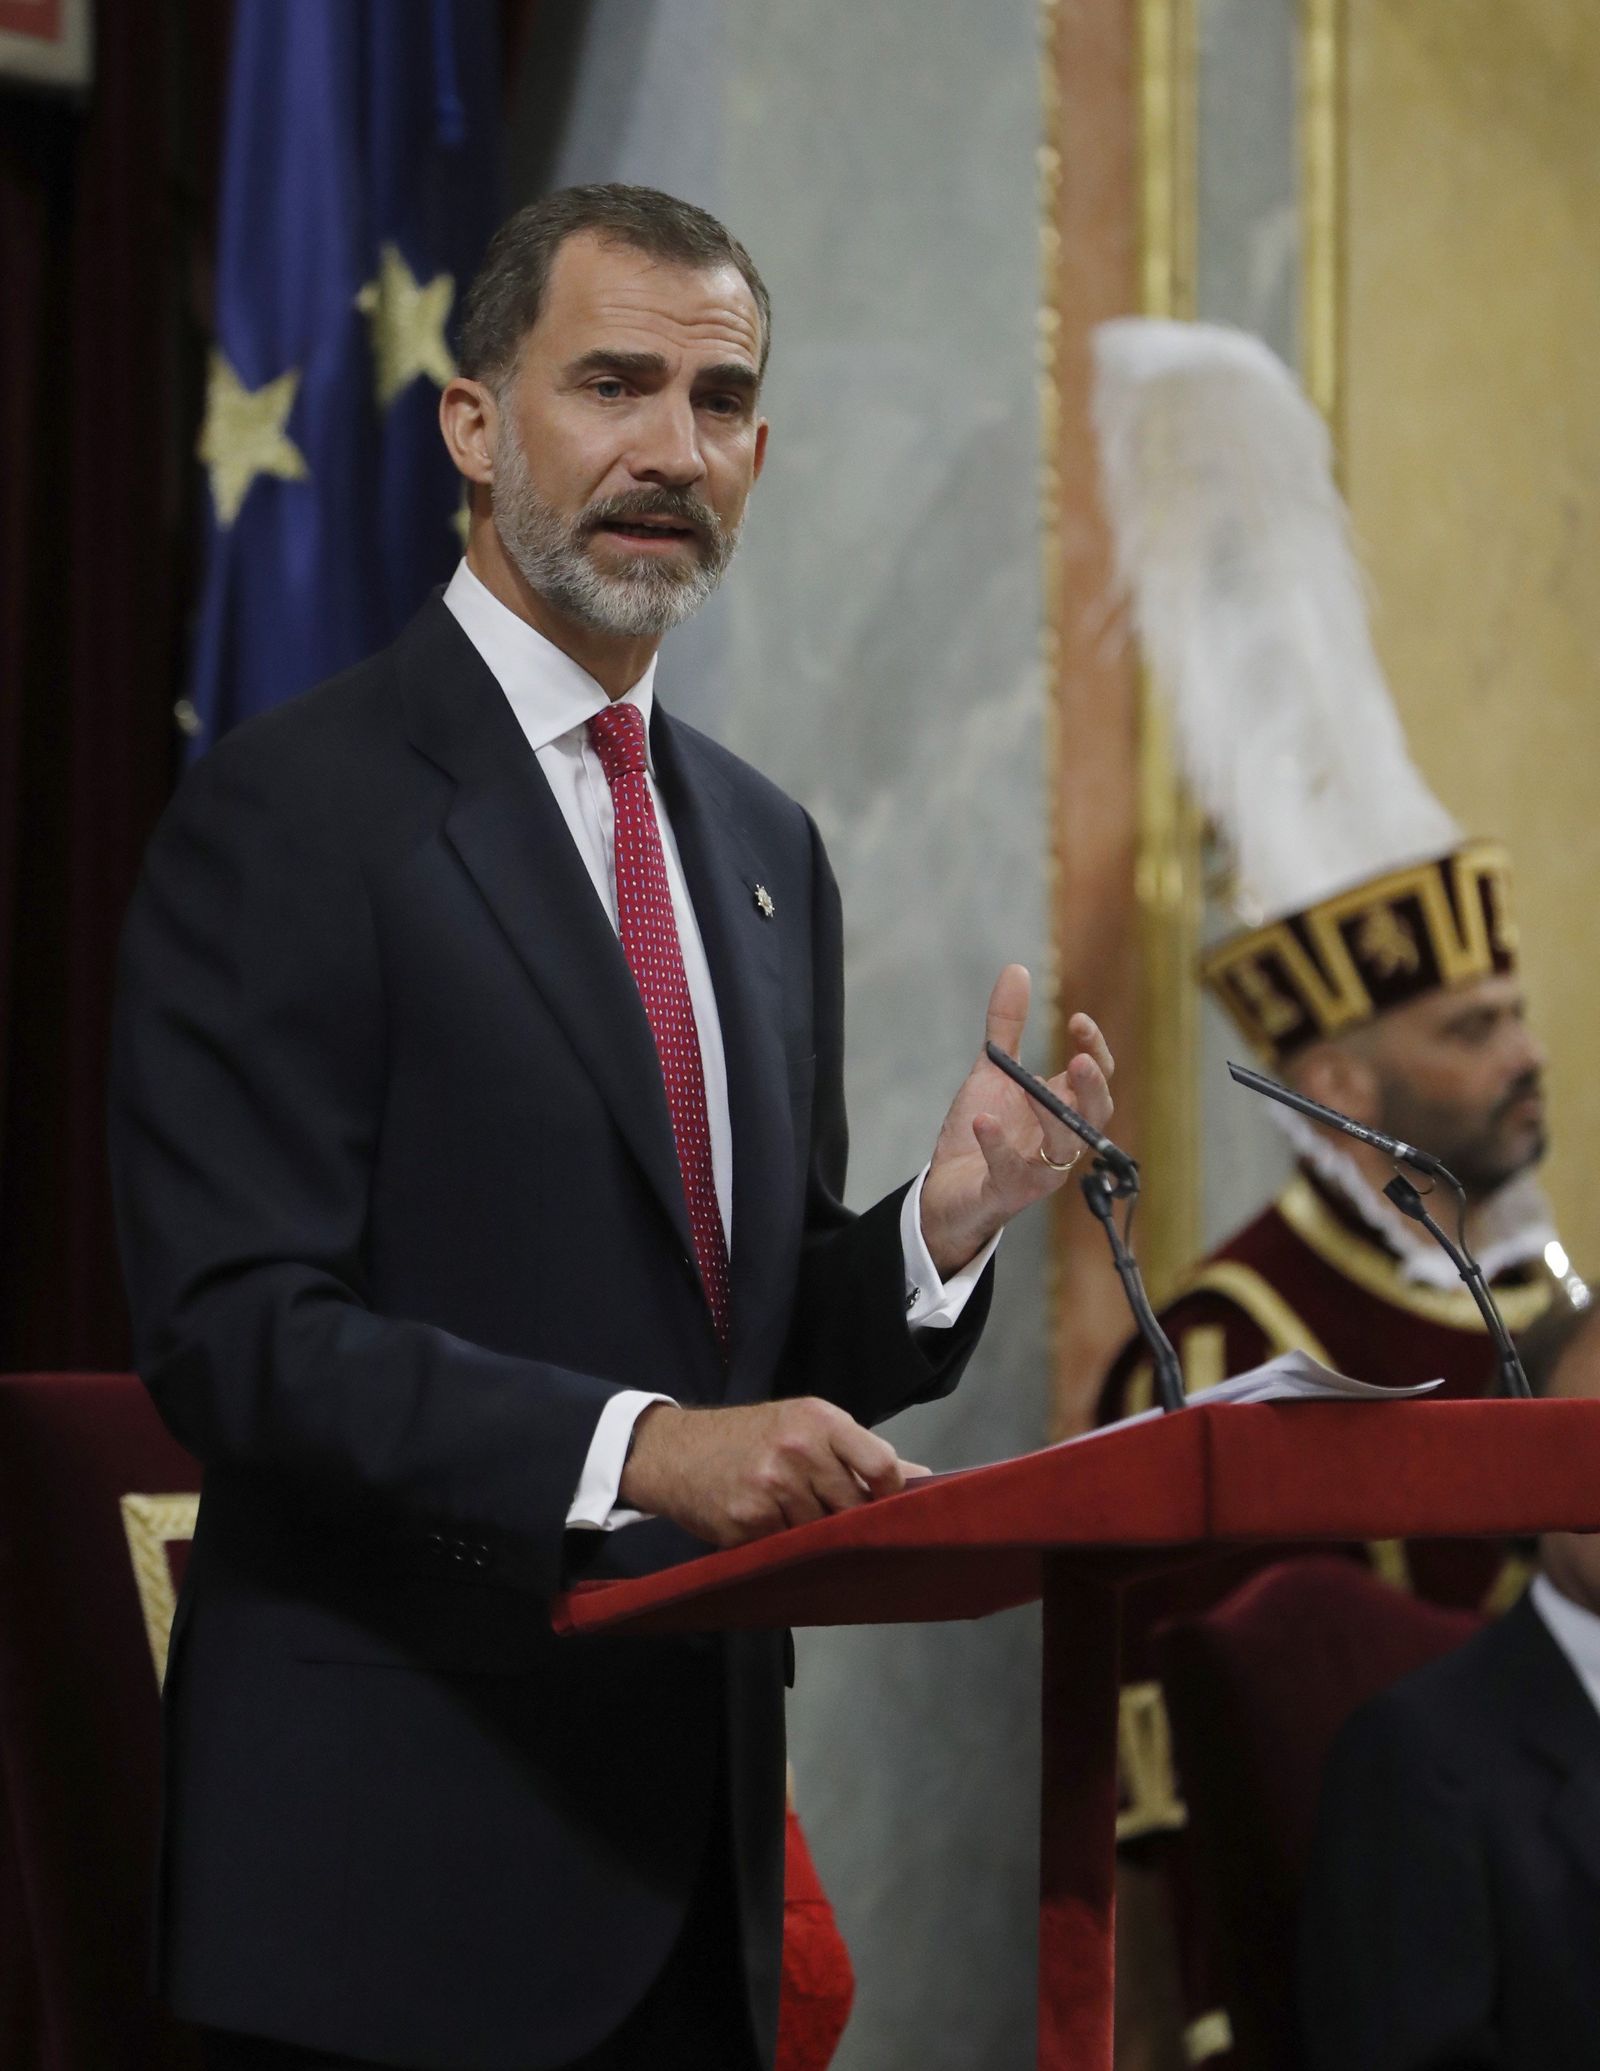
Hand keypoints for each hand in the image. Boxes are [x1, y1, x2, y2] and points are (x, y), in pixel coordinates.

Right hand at [618, 1398, 927, 1548]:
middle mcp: (798, 1450)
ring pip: (822, 1533)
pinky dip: (782, 1544)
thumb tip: (924, 1479)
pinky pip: (787, 1547)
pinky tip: (765, 1525)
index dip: (890, 1493)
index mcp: (820, 1420)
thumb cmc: (749, 1436)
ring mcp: (771, 1487)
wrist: (676, 1451)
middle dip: (849, 1519)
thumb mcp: (804, 1425)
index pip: (881, 1465)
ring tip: (789, 1514)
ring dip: (813, 1535)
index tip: (884, 1506)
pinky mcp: (748, 1521)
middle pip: (854, 1506)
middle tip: (829, 1514)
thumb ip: (861, 1452)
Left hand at [918, 963, 1114, 1277]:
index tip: (1079, 1020)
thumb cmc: (982, 1128)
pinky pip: (1011, 1170)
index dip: (1096, 1051)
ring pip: (1064, 1148)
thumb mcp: (993, 1072)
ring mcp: (1040, 1169)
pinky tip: (985, 1121)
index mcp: (1062, 1107)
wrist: (949, 1185)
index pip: (1096, 1079)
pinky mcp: (1009, 1191)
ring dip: (1052, 1118)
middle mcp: (1061, 1140)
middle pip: (1095, 1115)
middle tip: (1082, 1060)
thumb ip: (1006, 1027)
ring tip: (1033, 1086)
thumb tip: (1016, 969)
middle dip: (1093, 1088)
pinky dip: (999, 1145)